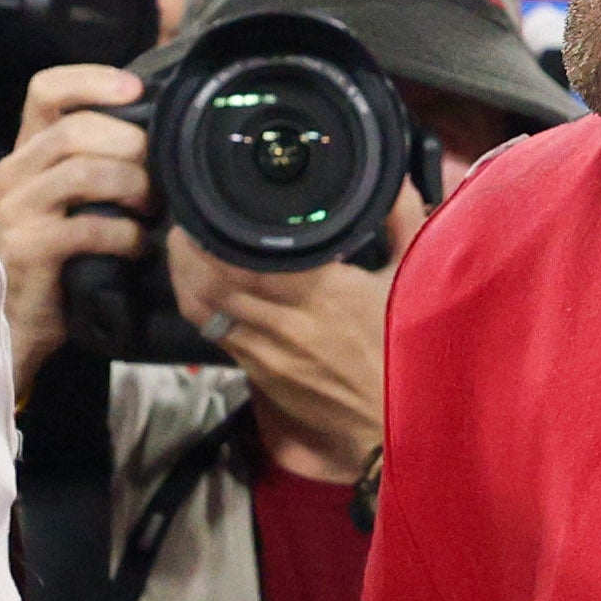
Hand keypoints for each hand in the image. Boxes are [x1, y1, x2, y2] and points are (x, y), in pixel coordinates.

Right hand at [0, 61, 153, 392]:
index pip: (47, 90)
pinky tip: (137, 246)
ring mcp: (17, 210)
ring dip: (131, 185)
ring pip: (82, 171)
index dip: (92, 80)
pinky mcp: (28, 249)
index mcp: (27, 152)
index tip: (136, 89)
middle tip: (157, 170)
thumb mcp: (70, 200)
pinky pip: (86, 226)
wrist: (18, 321)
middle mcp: (15, 172)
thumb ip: (95, 162)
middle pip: (75, 128)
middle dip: (129, 143)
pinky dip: (124, 234)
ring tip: (150, 207)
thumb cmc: (57, 258)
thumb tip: (157, 134)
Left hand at [174, 203, 408, 484]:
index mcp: (326, 295)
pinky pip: (215, 333)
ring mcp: (268, 354)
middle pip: (213, 283)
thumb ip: (402, 220)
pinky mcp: (260, 374)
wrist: (398, 425)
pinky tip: (200, 286)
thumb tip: (394, 175)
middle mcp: (288, 325)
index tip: (212, 203)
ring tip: (184, 248)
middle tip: (188, 220)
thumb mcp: (416, 280)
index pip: (250, 259)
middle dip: (191, 249)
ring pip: (204, 310)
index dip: (219, 233)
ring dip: (186, 277)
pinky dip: (201, 306)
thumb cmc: (410, 351)